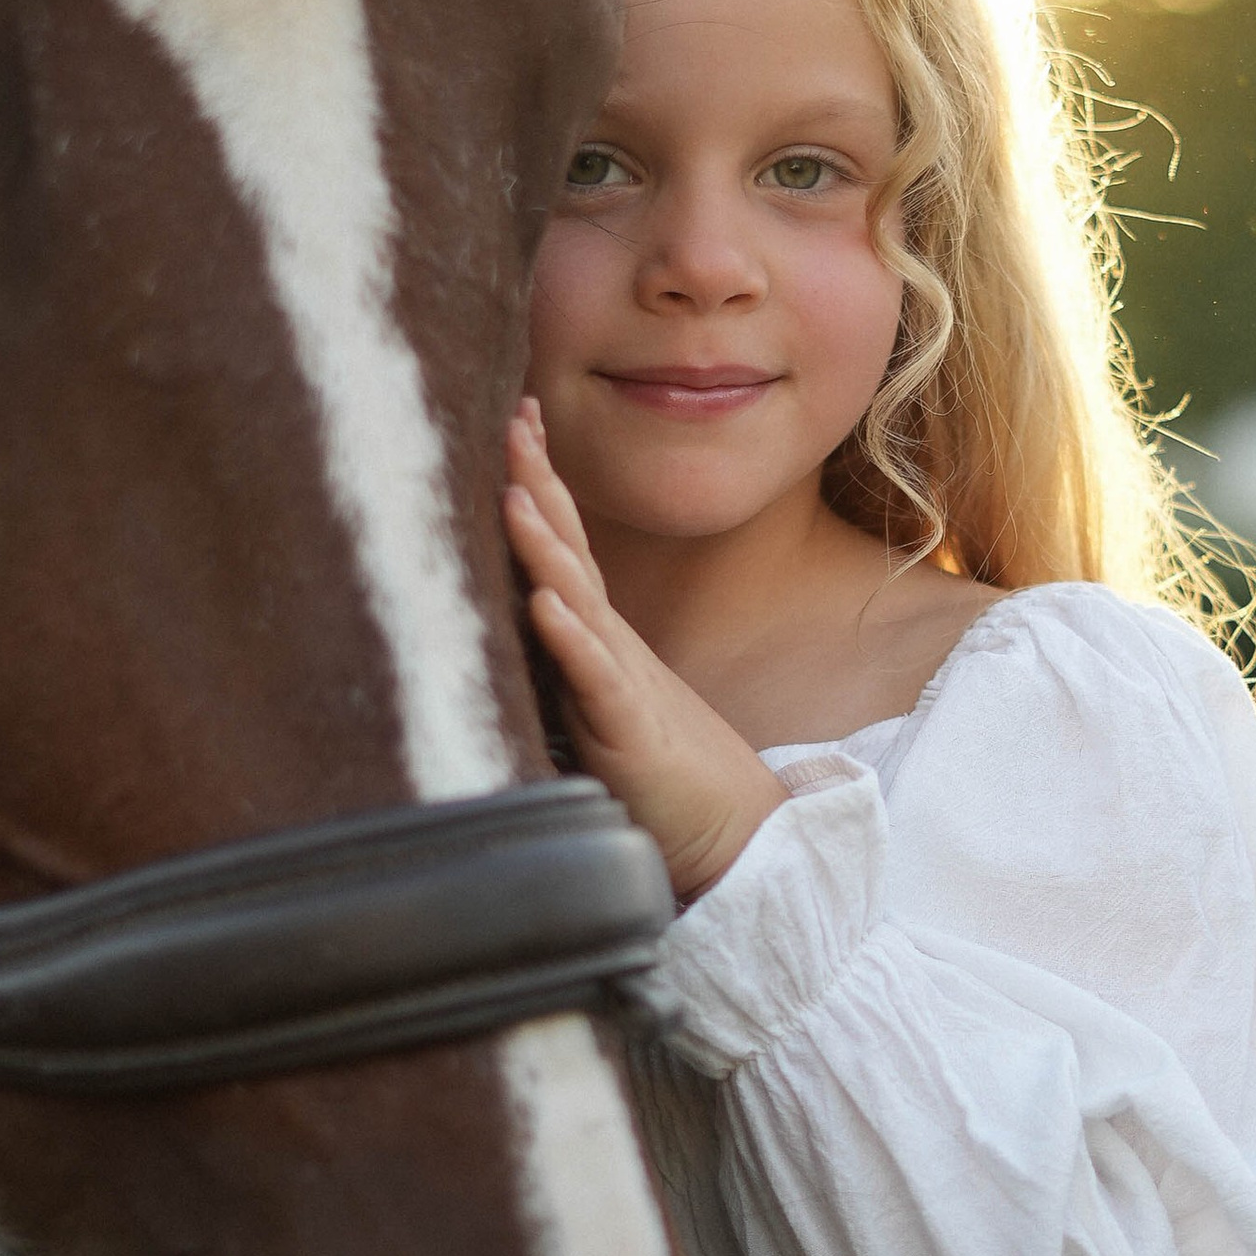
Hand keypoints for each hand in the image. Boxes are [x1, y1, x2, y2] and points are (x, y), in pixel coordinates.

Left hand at [504, 403, 787, 902]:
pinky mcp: (630, 737)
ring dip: (546, 547)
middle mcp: (612, 650)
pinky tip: (545, 603)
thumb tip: (516, 627)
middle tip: (516, 416)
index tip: (517, 421)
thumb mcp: (603, 709)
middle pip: (571, 553)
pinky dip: (570, 640)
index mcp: (603, 641)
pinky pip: (596, 682)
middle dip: (541, 483)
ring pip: (579, 604)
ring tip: (517, 493)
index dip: (540, 484)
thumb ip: (567, 667)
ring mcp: (623, 688)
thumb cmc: (667, 781)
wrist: (739, 838)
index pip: (565, 548)